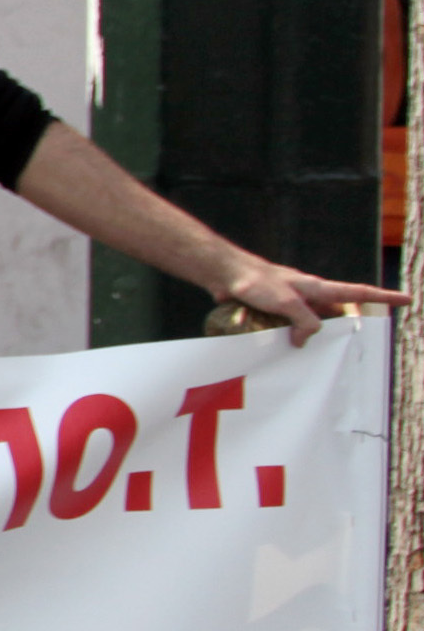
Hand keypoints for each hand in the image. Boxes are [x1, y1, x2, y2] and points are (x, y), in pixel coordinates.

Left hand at [207, 256, 404, 341]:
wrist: (224, 274)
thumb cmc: (256, 282)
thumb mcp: (286, 303)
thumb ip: (304, 321)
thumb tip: (307, 340)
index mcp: (317, 289)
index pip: (358, 293)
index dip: (383, 297)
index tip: (407, 300)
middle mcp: (307, 295)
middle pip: (336, 314)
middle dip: (347, 327)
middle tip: (356, 345)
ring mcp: (290, 303)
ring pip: (311, 323)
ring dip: (316, 337)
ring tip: (322, 356)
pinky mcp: (272, 310)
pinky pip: (289, 327)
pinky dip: (292, 338)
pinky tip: (288, 352)